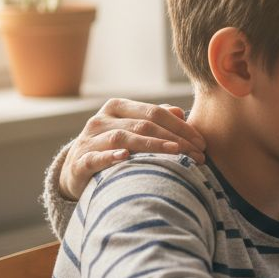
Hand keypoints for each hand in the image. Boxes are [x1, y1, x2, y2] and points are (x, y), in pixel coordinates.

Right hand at [60, 98, 207, 199]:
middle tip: (197, 154)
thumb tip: (179, 110)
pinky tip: (125, 157)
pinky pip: (96, 157)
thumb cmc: (112, 147)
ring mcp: (88, 140)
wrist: (76, 170)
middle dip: (174, 139)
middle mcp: (101, 120)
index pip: (154, 112)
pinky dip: (111, 157)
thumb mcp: (132, 129)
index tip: (202, 143)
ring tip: (176, 153)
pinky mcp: (79, 161)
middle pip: (143, 125)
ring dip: (153, 146)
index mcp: (117, 107)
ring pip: (123, 138)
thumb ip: (154, 118)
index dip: (181, 126)